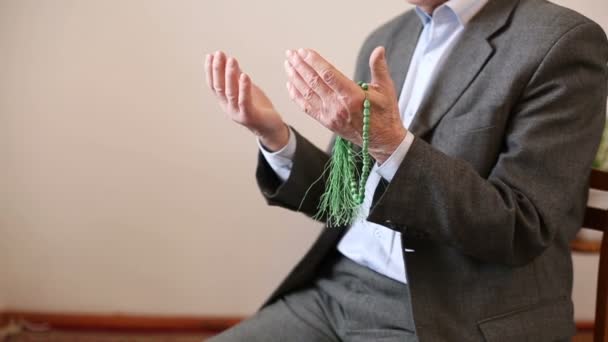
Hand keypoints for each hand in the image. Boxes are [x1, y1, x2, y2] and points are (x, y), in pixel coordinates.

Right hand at [205, 51, 288, 150]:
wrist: (271, 126)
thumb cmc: (257, 107)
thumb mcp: (245, 88)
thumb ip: (236, 77)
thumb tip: (228, 59)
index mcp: (225, 100)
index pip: (213, 84)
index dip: (210, 70)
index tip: (210, 55)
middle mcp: (228, 107)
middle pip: (219, 87)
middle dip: (218, 69)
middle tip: (220, 54)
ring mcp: (237, 112)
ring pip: (230, 92)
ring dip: (230, 75)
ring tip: (231, 60)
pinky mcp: (249, 116)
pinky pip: (244, 101)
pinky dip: (244, 88)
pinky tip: (245, 75)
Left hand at [284, 47, 405, 163]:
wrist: (383, 141)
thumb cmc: (386, 113)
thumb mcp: (386, 89)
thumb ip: (379, 68)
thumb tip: (379, 49)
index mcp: (353, 96)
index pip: (328, 74)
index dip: (314, 61)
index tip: (304, 51)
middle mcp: (338, 106)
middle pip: (314, 82)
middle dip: (300, 66)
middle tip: (290, 53)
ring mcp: (330, 115)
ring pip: (307, 93)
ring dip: (295, 77)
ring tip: (287, 64)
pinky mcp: (326, 122)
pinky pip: (307, 107)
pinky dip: (296, 95)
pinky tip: (290, 84)